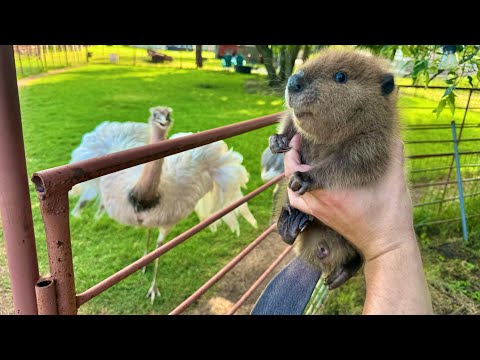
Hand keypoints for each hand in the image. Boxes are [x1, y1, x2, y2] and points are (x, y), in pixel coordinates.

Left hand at [284, 134, 414, 261]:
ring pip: (293, 192)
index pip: (298, 169)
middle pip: (291, 179)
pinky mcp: (322, 218)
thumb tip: (393, 132)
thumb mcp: (394, 180)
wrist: (386, 245)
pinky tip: (305, 183)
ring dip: (292, 176)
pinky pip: (300, 204)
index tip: (298, 137)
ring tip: (299, 160)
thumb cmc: (390, 214)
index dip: (293, 151)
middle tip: (298, 144)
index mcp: (329, 191)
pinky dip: (297, 191)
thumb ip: (393, 154)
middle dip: (291, 159)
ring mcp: (319, 212)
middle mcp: (319, 202)